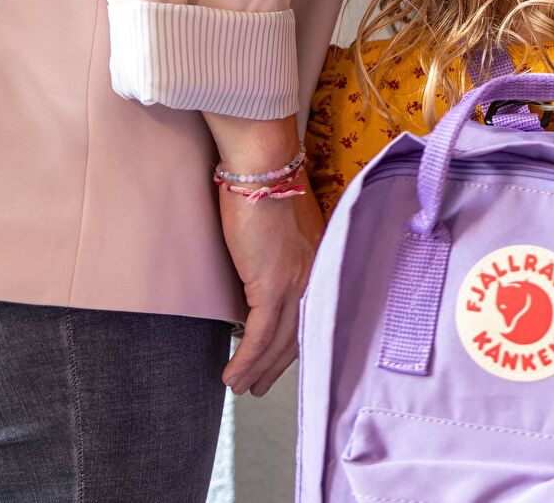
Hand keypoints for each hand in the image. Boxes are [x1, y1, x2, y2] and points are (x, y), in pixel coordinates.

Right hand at [218, 189, 317, 396]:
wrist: (263, 167)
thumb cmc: (266, 183)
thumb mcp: (281, 224)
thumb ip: (281, 250)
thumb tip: (264, 266)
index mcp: (321, 261)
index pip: (312, 312)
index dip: (296, 341)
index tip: (280, 360)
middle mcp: (316, 275)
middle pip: (299, 334)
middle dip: (277, 366)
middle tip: (259, 385)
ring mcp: (297, 282)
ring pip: (280, 341)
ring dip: (259, 370)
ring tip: (241, 387)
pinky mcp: (272, 284)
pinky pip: (260, 334)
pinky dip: (246, 360)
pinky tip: (233, 375)